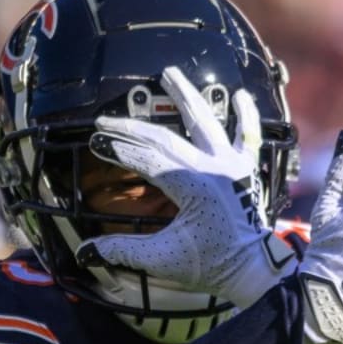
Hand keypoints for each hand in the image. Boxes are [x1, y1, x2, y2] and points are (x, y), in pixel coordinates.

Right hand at [79, 66, 295, 307]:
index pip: (146, 160)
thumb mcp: (164, 259)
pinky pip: (250, 136)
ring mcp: (233, 166)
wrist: (255, 270)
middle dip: (133, 127)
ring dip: (187, 97)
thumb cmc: (213, 264)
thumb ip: (124, 251)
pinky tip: (241, 95)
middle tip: (108, 117)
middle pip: (165, 139)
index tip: (97, 141)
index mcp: (192, 187)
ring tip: (171, 73)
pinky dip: (247, 115)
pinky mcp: (248, 170)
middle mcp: (213, 169)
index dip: (119, 150)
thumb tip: (86, 251)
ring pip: (208, 122)